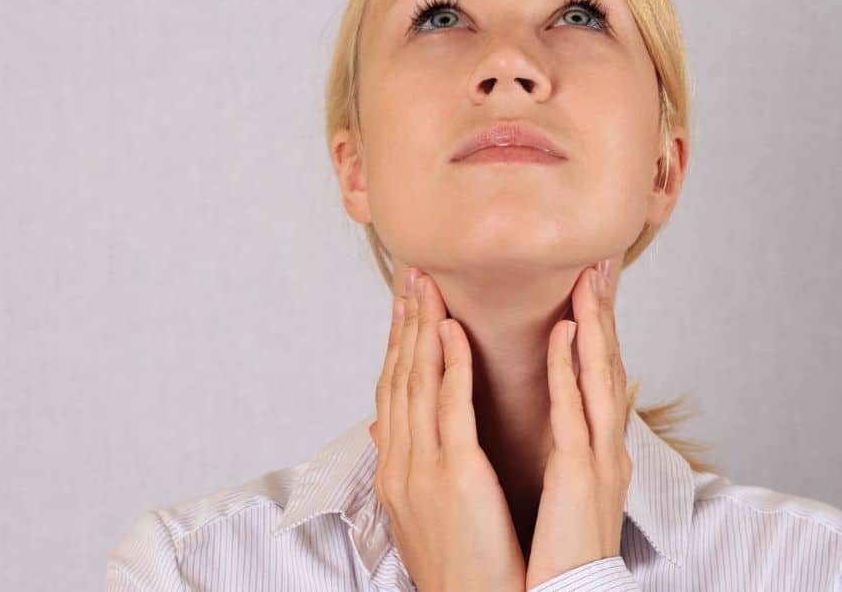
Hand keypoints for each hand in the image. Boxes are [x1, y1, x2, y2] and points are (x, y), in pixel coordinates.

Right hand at [367, 265, 525, 591]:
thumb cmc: (457, 568)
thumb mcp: (418, 514)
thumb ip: (404, 466)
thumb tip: (384, 430)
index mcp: (393, 472)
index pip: (390, 394)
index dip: (396, 347)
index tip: (403, 309)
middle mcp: (398, 464)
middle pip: (397, 379)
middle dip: (404, 325)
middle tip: (411, 278)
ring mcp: (421, 469)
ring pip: (416, 383)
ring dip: (422, 329)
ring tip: (428, 287)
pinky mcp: (455, 476)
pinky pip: (450, 409)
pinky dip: (450, 365)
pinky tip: (452, 331)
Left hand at [525, 258, 632, 588]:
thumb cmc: (554, 550)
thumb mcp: (554, 489)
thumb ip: (548, 447)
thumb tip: (529, 416)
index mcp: (593, 447)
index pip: (593, 373)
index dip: (592, 325)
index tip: (585, 281)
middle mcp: (604, 444)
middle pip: (605, 362)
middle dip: (603, 309)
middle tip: (601, 257)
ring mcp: (597, 455)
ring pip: (598, 373)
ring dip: (595, 320)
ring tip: (591, 273)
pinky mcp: (580, 472)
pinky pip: (575, 409)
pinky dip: (572, 366)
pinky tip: (568, 330)